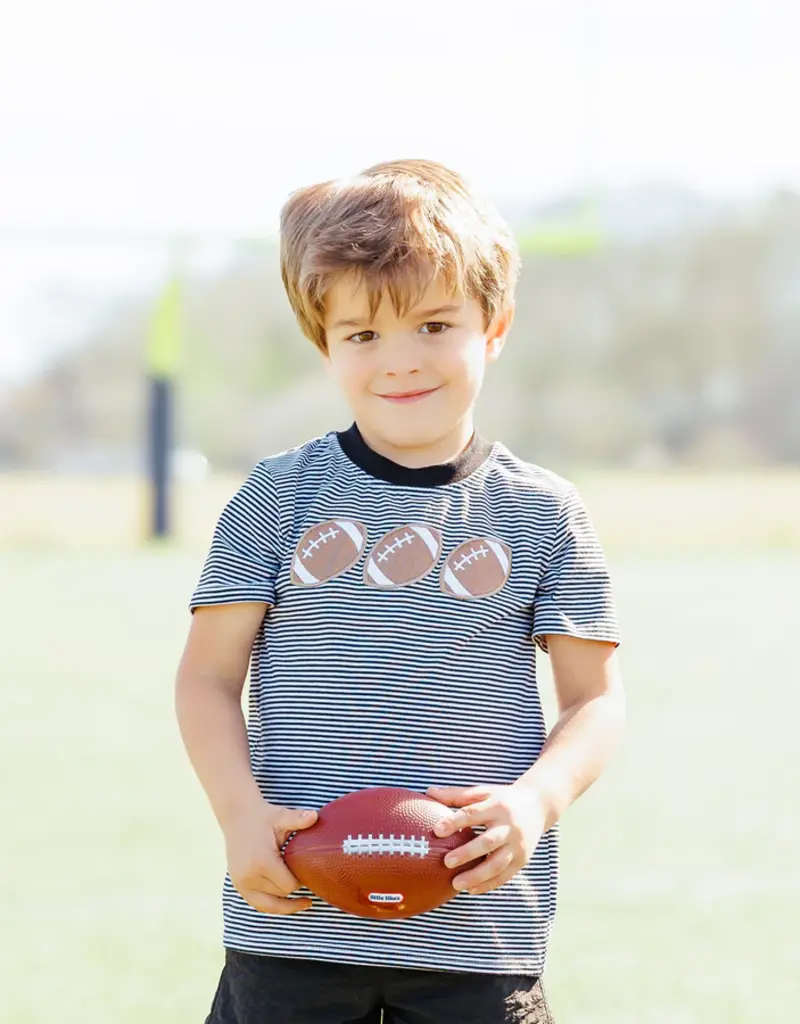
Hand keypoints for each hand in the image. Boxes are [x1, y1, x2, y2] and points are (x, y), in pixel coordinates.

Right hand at [223, 799, 317, 913]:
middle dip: (294, 889)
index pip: (289, 885)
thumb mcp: (281, 816)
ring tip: (305, 903)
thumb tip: (315, 816)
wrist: (236, 815)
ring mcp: (241, 883)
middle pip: (280, 895)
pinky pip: (257, 904)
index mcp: (262, 861)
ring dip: (285, 904)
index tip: (310, 872)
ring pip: (269, 905)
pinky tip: (286, 904)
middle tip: (307, 879)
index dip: (302, 881)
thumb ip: (298, 819)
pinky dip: (272, 905)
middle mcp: (249, 876)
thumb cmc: (262, 816)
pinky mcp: (237, 885)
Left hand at [427, 783, 545, 895]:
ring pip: (498, 864)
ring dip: (477, 876)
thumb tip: (428, 792)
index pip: (473, 814)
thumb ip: (456, 795)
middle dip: (467, 853)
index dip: (455, 822)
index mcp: (497, 806)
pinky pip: (505, 875)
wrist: (538, 805)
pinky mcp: (523, 859)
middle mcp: (510, 826)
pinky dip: (488, 884)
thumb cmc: (502, 798)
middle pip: (488, 842)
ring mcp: (518, 845)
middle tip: (447, 862)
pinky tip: (471, 890)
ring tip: (456, 884)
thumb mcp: (483, 792)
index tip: (437, 830)